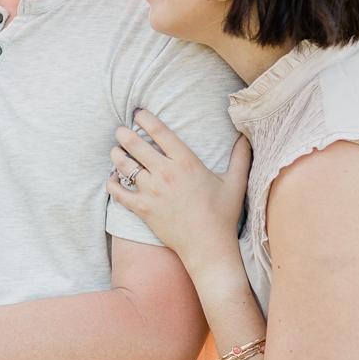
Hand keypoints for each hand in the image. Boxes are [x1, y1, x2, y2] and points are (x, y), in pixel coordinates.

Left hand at [106, 111, 251, 269]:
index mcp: (186, 162)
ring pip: (123, 165)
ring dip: (116, 155)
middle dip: (123, 134)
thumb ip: (240, 157)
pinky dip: (112, 183)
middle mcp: (165, 173)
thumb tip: (246, 136)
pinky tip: (113, 178)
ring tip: (115, 151)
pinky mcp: (141, 208)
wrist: (208, 246)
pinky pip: (118, 192)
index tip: (137, 113)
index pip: (159, 132)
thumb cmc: (222, 214)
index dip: (144, 118)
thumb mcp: (235, 182)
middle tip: (120, 131)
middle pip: (134, 144)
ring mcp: (151, 191)